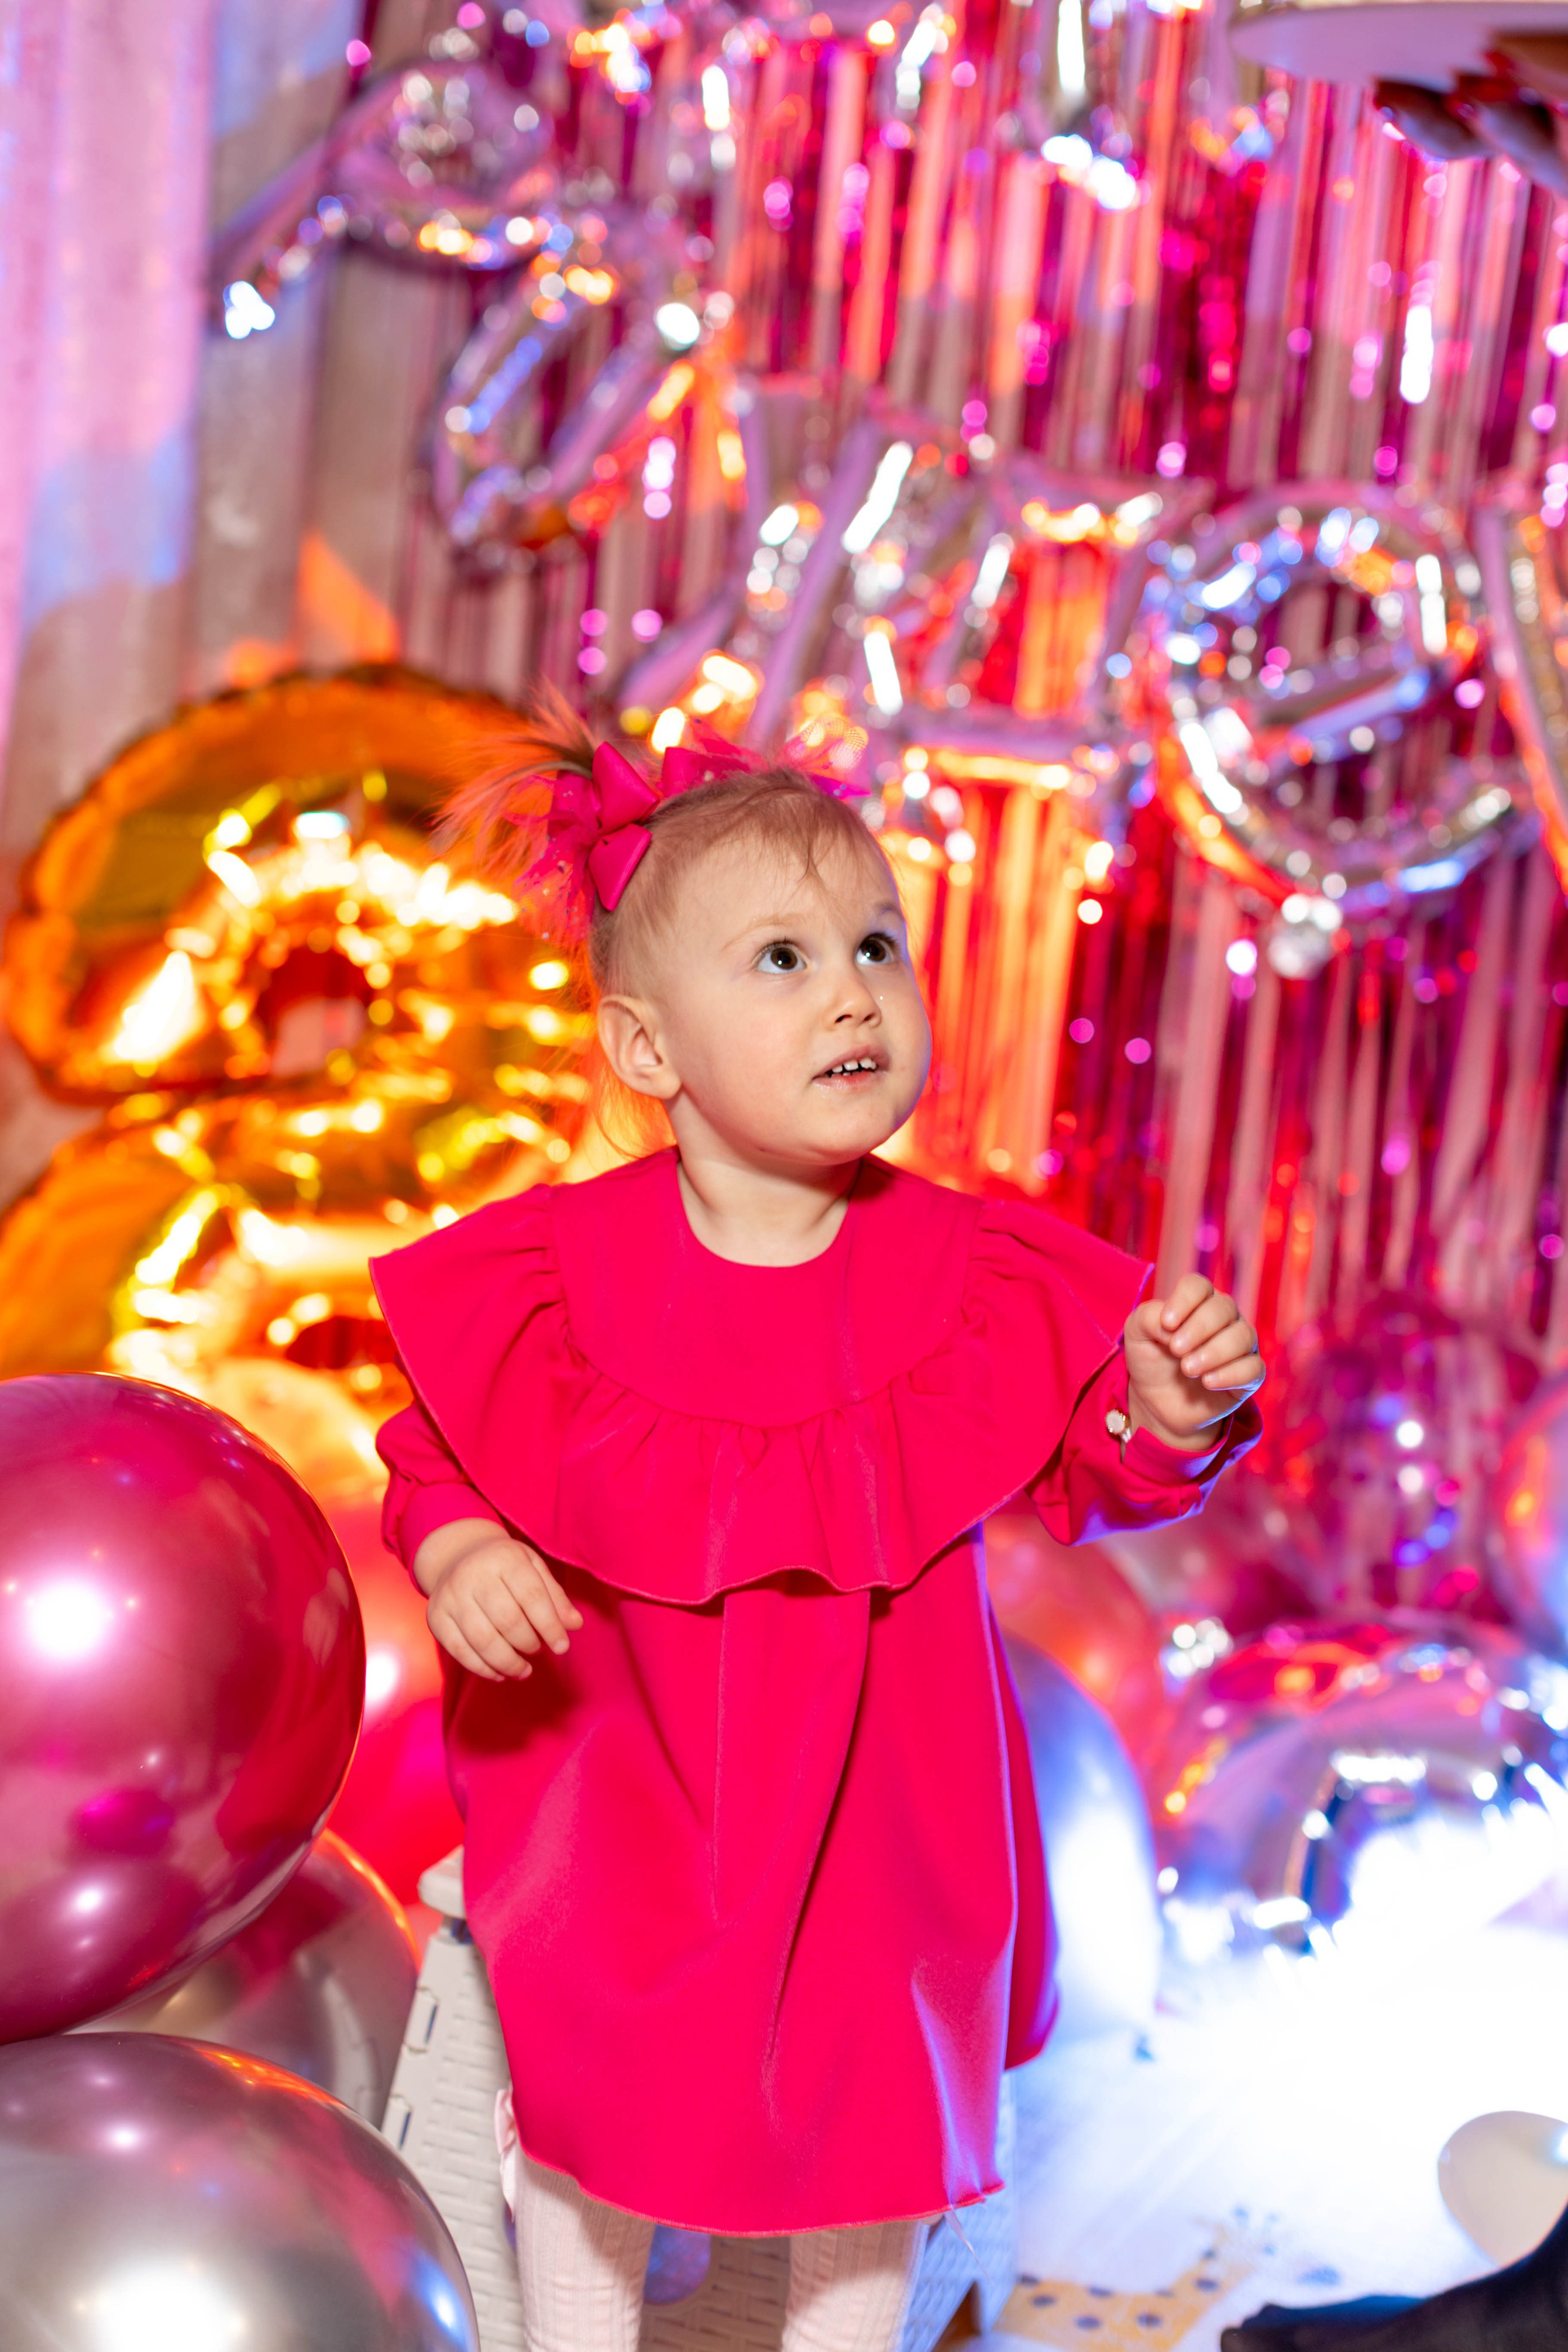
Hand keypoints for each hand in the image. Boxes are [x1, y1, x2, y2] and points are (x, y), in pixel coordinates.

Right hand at [413, 1518, 582, 1681]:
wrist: (456, 1556)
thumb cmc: (503, 1566)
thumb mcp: (532, 1568)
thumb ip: (554, 1596)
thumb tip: (574, 1625)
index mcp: (504, 1558)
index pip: (532, 1596)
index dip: (550, 1626)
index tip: (562, 1647)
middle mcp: (473, 1575)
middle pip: (508, 1621)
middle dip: (529, 1644)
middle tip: (537, 1650)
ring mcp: (450, 1597)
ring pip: (483, 1640)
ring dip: (508, 1662)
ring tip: (523, 1670)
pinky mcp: (436, 1618)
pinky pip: (460, 1652)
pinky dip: (483, 1669)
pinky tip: (500, 1673)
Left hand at [1123, 1273, 1263, 1450]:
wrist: (1157, 1402)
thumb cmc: (1150, 1360)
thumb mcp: (1137, 1335)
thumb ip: (1148, 1318)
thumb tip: (1172, 1325)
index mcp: (1196, 1302)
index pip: (1198, 1286)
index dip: (1184, 1300)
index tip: (1167, 1323)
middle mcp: (1224, 1318)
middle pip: (1223, 1307)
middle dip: (1198, 1328)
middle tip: (1176, 1350)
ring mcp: (1240, 1345)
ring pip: (1243, 1336)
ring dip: (1214, 1352)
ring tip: (1188, 1369)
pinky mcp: (1249, 1374)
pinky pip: (1254, 1368)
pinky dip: (1231, 1374)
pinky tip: (1208, 1382)